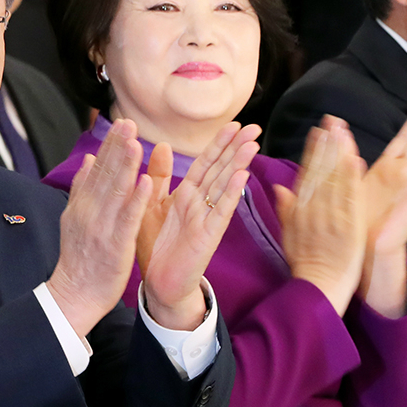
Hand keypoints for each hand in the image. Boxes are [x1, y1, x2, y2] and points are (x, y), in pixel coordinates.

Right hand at [48, 119, 152, 336]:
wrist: (74, 294)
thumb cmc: (79, 259)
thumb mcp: (73, 219)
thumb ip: (81, 189)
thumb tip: (87, 160)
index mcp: (81, 205)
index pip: (96, 169)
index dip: (109, 146)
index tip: (121, 123)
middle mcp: (89, 212)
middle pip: (104, 174)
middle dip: (117, 147)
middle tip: (128, 122)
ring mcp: (101, 227)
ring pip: (115, 191)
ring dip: (125, 165)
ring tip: (135, 142)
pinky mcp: (115, 244)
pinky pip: (127, 218)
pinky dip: (135, 198)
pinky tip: (144, 181)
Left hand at [139, 123, 258, 329]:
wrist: (159, 283)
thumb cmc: (157, 246)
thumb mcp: (152, 204)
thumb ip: (159, 177)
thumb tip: (161, 144)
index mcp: (186, 195)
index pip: (205, 163)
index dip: (218, 144)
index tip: (234, 123)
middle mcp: (200, 204)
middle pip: (221, 170)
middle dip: (236, 148)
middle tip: (255, 126)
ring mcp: (206, 219)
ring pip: (224, 186)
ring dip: (239, 165)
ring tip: (252, 144)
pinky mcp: (208, 236)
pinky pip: (221, 211)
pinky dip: (231, 193)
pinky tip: (242, 177)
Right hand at [274, 120, 366, 314]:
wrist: (318, 288)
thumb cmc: (304, 265)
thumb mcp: (289, 236)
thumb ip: (286, 210)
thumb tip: (281, 188)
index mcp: (299, 211)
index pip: (306, 175)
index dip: (312, 152)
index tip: (317, 132)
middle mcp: (312, 210)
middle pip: (319, 172)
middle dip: (326, 145)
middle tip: (331, 120)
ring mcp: (330, 217)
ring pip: (333, 179)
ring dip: (338, 153)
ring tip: (343, 130)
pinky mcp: (347, 226)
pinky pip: (349, 198)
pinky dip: (351, 178)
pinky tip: (355, 158)